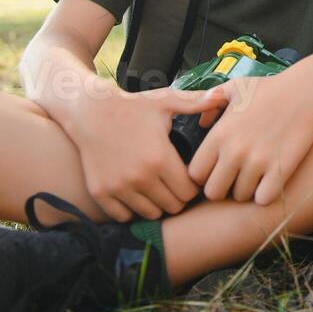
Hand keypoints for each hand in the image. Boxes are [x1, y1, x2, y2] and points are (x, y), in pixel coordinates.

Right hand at [66, 84, 223, 221]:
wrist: (91, 111)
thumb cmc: (133, 106)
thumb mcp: (166, 101)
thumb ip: (196, 102)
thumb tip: (222, 95)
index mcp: (161, 158)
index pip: (190, 192)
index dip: (193, 185)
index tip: (189, 176)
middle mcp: (140, 177)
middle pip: (173, 206)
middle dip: (178, 197)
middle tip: (175, 184)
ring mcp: (119, 188)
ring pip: (151, 214)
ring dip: (157, 205)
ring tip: (158, 188)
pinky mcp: (101, 193)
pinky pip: (124, 216)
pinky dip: (132, 209)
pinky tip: (137, 193)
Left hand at [189, 63, 312, 204]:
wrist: (305, 91)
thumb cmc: (269, 89)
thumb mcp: (235, 89)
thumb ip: (210, 104)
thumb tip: (202, 123)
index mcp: (219, 135)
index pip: (195, 174)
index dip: (204, 175)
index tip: (216, 169)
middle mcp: (234, 152)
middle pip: (213, 192)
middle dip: (222, 188)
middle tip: (234, 177)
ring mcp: (258, 162)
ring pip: (239, 196)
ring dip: (246, 190)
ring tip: (254, 175)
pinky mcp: (280, 170)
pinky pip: (263, 199)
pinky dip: (265, 194)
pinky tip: (269, 180)